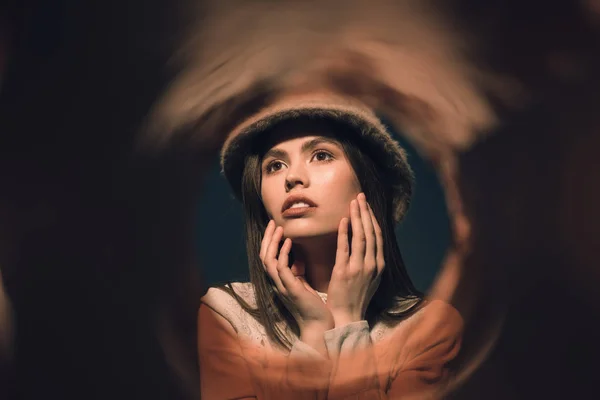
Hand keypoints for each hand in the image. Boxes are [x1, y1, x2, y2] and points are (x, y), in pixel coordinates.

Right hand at [260, 221, 333, 336]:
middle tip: (272, 222)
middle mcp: (277, 283)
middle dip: (267, 238)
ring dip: (272, 243)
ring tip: (279, 228)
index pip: (268, 258)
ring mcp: (282, 286)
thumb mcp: (302, 286)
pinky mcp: (291, 288)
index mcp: (279, 282)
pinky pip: (281, 268)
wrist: (319, 325)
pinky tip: (289, 242)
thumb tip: (298, 261)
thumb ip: (297, 274)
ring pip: (268, 260)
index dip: (269, 242)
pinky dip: (283, 253)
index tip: (275, 227)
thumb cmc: (313, 306)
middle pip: (263, 257)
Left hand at [327, 193, 384, 327]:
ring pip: (361, 237)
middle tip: (360, 196)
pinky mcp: (345, 272)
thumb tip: (367, 242)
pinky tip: (343, 221)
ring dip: (357, 217)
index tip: (366, 205)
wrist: (346, 316)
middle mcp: (373, 265)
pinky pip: (345, 248)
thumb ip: (370, 260)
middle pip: (371, 232)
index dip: (372, 218)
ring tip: (353, 203)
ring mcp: (360, 268)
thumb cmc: (355, 297)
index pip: (377, 236)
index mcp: (379, 265)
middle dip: (365, 212)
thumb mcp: (369, 278)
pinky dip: (345, 233)